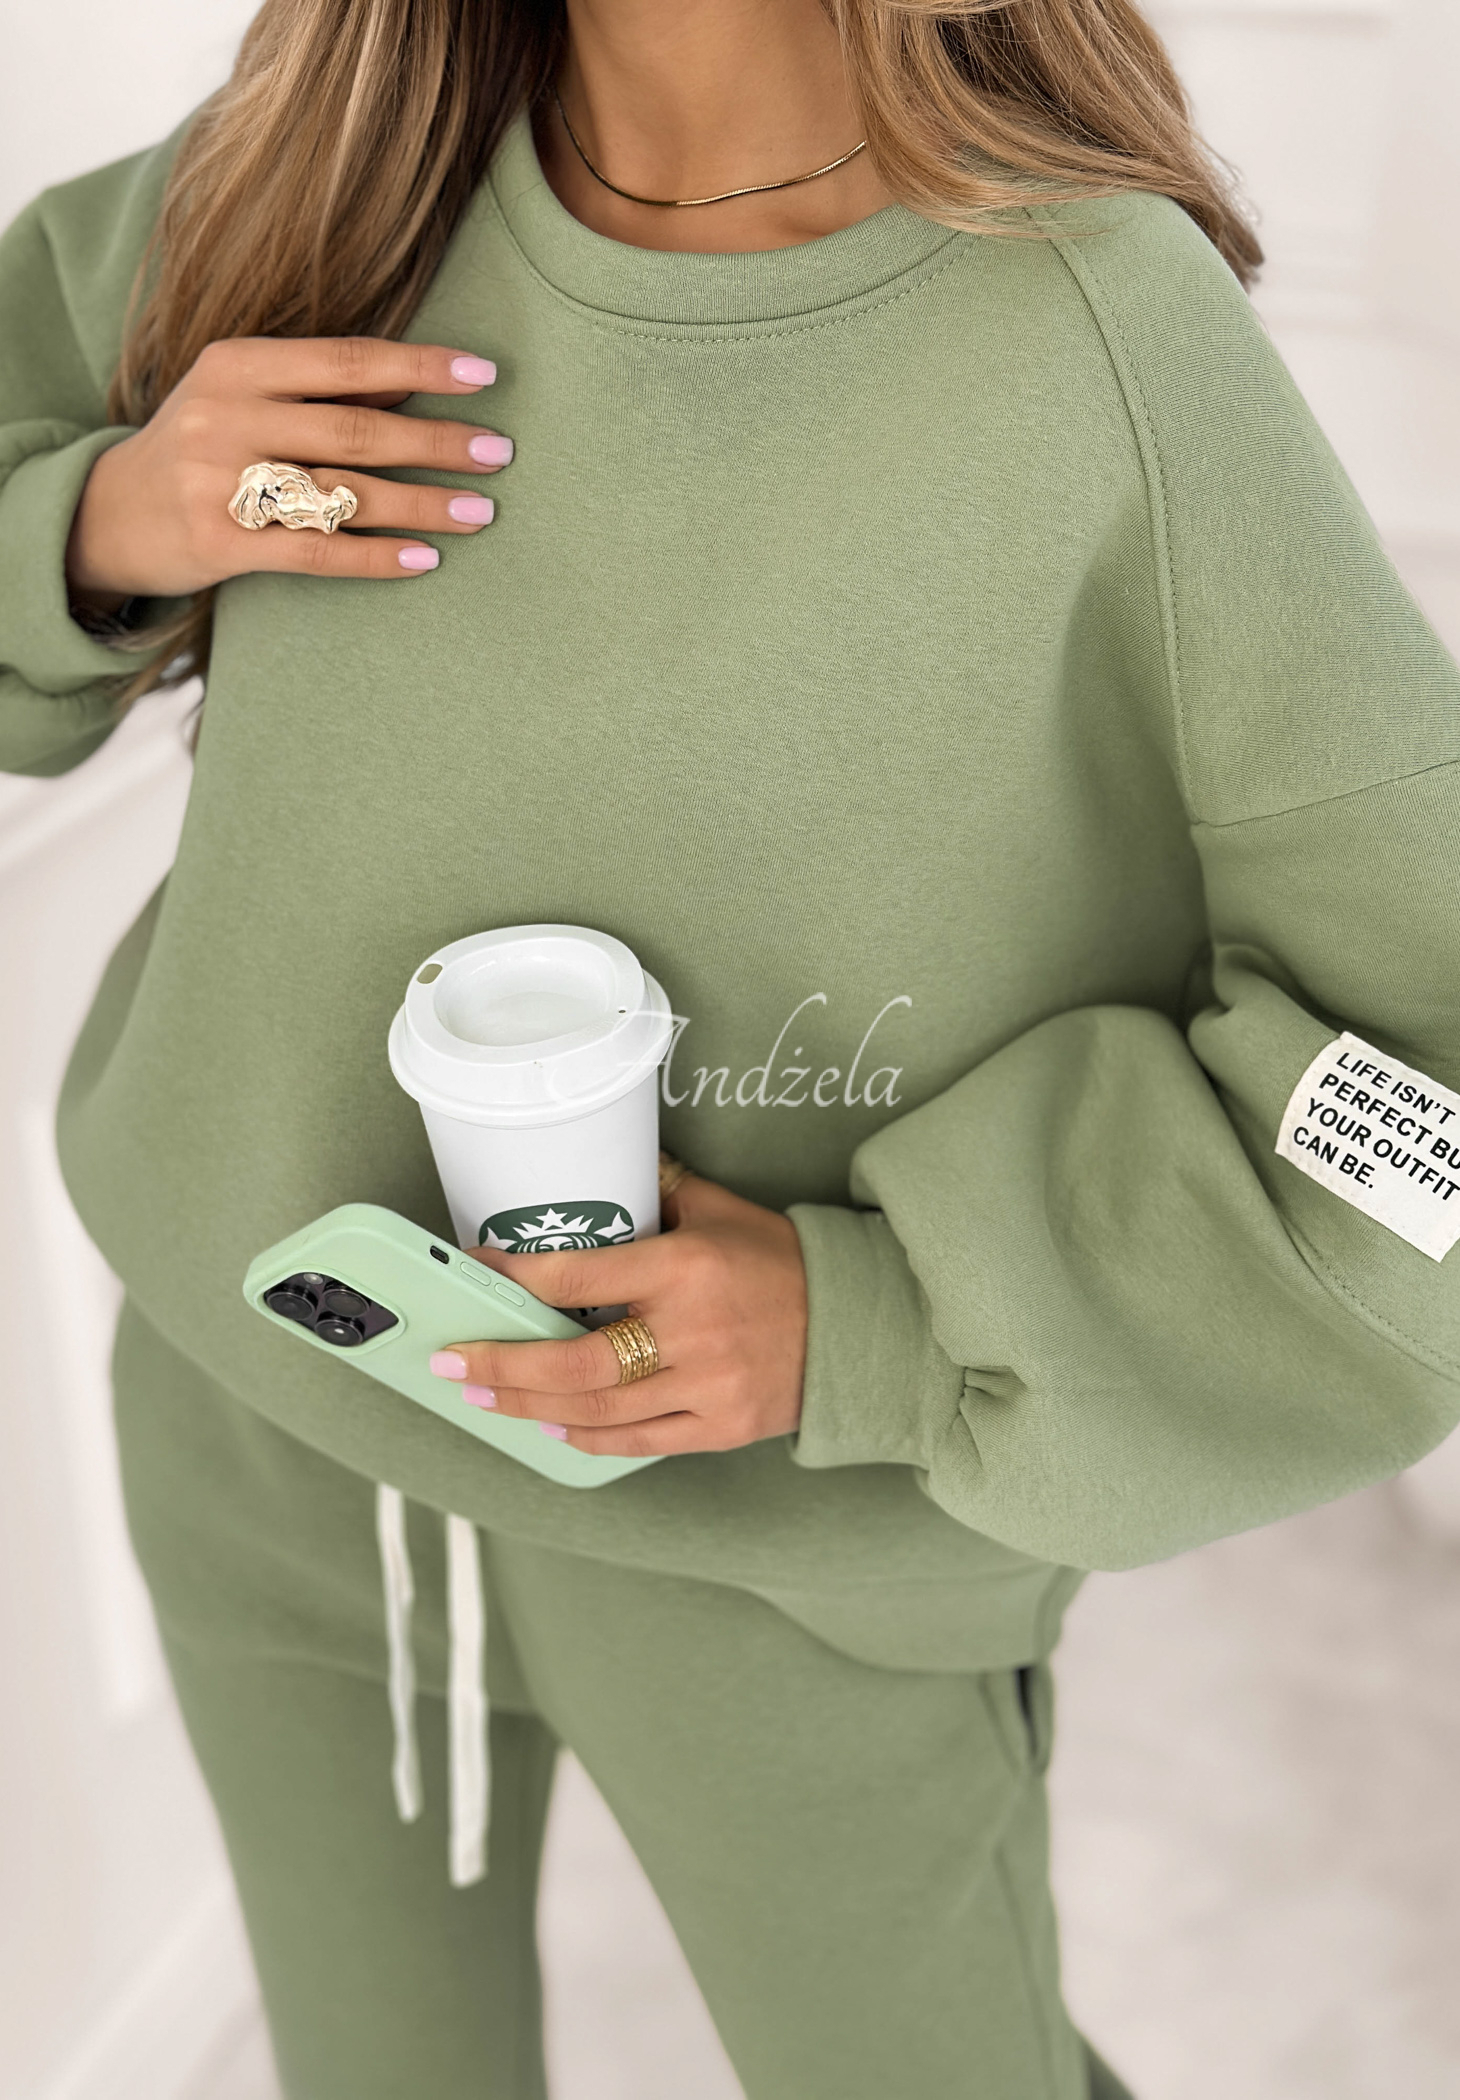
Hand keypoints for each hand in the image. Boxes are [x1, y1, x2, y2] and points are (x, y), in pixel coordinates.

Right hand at [66, 336, 511, 600]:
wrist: (108, 514)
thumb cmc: (201, 448)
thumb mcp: (243, 399)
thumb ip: (318, 391)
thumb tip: (413, 386)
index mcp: (238, 364)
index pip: (347, 360)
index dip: (420, 368)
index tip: (484, 376)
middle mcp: (226, 415)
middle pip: (356, 430)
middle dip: (437, 442)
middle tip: (499, 452)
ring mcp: (220, 482)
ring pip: (344, 493)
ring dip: (423, 504)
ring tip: (481, 510)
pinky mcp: (221, 543)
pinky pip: (317, 551)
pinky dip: (377, 556)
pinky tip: (426, 559)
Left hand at [430, 1174, 808, 1458]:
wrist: (860, 1323)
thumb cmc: (782, 1260)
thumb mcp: (720, 1209)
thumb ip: (657, 1190)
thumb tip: (600, 1158)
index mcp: (684, 1267)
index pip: (579, 1277)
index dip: (516, 1279)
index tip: (476, 1274)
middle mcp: (691, 1330)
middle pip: (574, 1360)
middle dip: (501, 1364)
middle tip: (452, 1360)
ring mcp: (707, 1385)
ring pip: (596, 1407)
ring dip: (527, 1405)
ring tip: (480, 1395)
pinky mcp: (720, 1426)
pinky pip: (637, 1440)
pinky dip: (586, 1436)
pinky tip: (549, 1426)